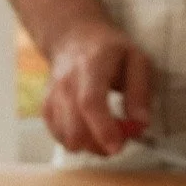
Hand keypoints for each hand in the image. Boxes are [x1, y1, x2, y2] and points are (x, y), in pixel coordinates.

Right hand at [44, 19, 153, 154]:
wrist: (73, 39)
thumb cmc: (110, 52)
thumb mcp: (136, 60)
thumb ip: (140, 92)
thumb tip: (140, 124)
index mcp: (91, 66)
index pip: (90, 103)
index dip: (103, 129)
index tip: (117, 146)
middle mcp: (66, 83)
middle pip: (74, 129)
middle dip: (99, 146)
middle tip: (118, 140)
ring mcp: (52, 98)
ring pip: (67, 139)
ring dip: (90, 146)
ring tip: (104, 131)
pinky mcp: (46, 111)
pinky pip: (61, 139)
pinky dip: (78, 142)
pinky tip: (89, 129)